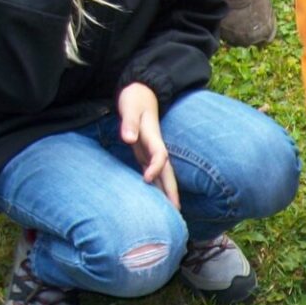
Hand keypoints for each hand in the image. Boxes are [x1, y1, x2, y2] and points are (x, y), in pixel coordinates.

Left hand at [118, 82, 178, 209]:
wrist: (142, 92)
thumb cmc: (135, 98)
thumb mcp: (130, 106)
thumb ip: (130, 123)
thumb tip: (128, 138)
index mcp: (153, 137)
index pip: (160, 156)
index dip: (155, 168)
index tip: (147, 179)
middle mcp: (156, 147)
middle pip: (168, 172)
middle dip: (172, 191)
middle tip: (177, 212)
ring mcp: (152, 151)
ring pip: (164, 175)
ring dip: (168, 192)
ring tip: (173, 213)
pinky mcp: (146, 153)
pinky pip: (155, 173)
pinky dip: (158, 186)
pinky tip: (157, 200)